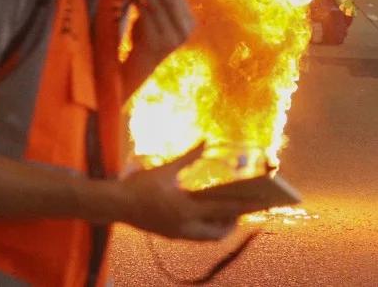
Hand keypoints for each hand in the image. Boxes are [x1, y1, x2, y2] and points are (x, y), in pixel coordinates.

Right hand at [117, 144, 242, 239]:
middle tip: (242, 209)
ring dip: (220, 227)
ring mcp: (178, 234)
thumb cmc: (140, 185)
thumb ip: (189, 157)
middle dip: (233, 222)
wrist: (116, 204)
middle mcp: (185, 226)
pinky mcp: (171, 236)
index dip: (244, 206)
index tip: (261, 202)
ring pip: (208, 237)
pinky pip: (196, 236)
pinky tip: (207, 215)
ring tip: (227, 213)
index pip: (223, 210)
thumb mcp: (166, 169)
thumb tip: (205, 139)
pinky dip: (206, 228)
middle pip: (219, 233)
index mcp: (185, 209)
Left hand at [126, 0, 195, 69]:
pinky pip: (147, 17)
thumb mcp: (159, 16)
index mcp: (189, 23)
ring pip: (158, 7)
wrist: (141, 65)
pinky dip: (139, 3)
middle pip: (171, 0)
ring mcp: (172, 39)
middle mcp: (185, 32)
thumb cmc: (148, 36)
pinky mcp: (157, 43)